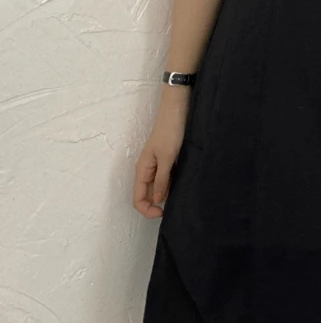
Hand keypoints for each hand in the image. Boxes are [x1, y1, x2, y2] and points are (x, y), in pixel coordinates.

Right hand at [133, 86, 190, 218]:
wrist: (178, 109)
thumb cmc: (171, 130)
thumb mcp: (167, 157)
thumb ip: (162, 179)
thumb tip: (157, 200)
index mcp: (142, 169)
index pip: (138, 198)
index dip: (147, 209)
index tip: (162, 213)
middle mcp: (147, 168)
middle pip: (146, 195)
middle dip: (156, 205)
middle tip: (173, 208)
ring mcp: (157, 164)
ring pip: (157, 187)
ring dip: (165, 195)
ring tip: (179, 198)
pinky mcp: (168, 158)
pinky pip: (166, 178)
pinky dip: (171, 185)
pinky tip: (182, 185)